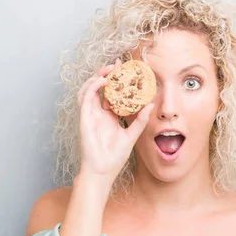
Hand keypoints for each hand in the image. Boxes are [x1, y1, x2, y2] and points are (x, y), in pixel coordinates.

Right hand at [76, 58, 153, 181]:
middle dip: (106, 74)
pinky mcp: (84, 117)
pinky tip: (102, 81)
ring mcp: (89, 114)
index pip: (110, 93)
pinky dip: (92, 86)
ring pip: (89, 89)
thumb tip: (151, 105)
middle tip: (117, 65)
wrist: (102, 170)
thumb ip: (140, 121)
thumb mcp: (132, 135)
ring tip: (109, 70)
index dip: (116, 81)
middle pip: (99, 88)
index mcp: (108, 116)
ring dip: (97, 77)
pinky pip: (86, 97)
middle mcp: (97, 113)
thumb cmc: (114, 157)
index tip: (125, 69)